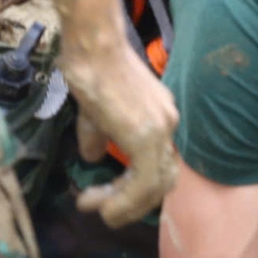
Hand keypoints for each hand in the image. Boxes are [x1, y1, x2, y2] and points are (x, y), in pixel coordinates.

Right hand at [62, 37, 179, 227]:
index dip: (134, 188)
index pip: (158, 165)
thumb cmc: (89, 68)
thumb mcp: (94, 111)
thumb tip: (91, 157)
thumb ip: (98, 136)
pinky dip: (125, 201)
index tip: (104, 198)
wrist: (92, 46)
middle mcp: (167, 125)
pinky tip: (104, 208)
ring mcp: (161, 131)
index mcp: (160, 118)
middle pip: (162, 181)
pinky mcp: (147, 137)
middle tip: (103, 212)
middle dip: (132, 203)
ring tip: (99, 212)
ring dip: (125, 206)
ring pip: (155, 187)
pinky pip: (143, 183)